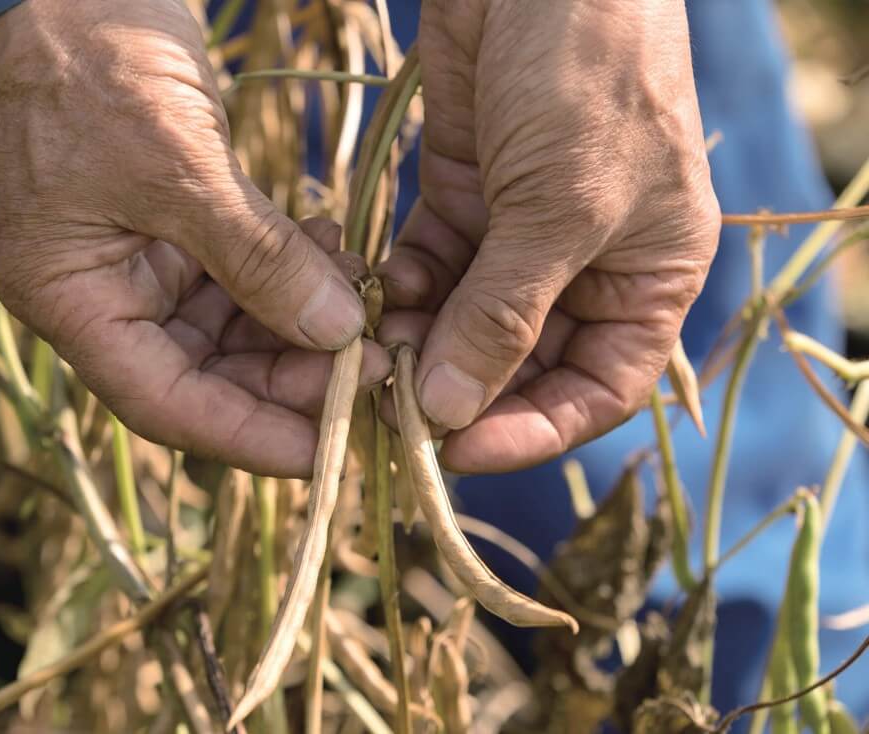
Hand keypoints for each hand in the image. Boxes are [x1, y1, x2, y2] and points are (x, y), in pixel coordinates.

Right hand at [0, 0, 387, 476]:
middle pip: (211, 374)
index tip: (329, 454)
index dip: (250, 438)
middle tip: (376, 366)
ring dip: (305, 319)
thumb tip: (337, 335)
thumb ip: (258, 259)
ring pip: (238, 326)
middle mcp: (108, 295)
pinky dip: (294, 267)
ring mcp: (145, 260)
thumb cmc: (85, 63)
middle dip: (294, 376)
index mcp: (74, 302)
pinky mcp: (179, 223)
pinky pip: (246, 270)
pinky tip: (336, 248)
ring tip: (367, 298)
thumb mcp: (175, 168)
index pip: (167, 405)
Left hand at [377, 0, 719, 472]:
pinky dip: (399, 289)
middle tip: (388, 407)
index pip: (596, 390)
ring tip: (366, 354)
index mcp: (648, 279)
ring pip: (464, 320)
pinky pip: (428, 270)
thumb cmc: (591, 78)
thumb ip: (504, 316)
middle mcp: (586, 265)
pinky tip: (370, 293)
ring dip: (415, 342)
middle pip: (520, 363)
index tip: (458, 449)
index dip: (531, 430)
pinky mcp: (464, 197)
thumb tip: (447, 411)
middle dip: (459, 387)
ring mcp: (521, 233)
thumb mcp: (561, 209)